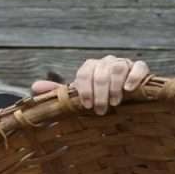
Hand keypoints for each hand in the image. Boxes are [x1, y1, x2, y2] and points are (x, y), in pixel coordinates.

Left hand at [31, 56, 148, 114]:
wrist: (122, 99)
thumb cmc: (95, 98)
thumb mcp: (77, 97)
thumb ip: (58, 91)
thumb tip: (35, 86)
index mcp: (89, 67)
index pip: (84, 72)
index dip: (84, 89)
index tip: (86, 105)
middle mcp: (105, 62)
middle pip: (101, 72)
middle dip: (99, 93)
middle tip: (100, 110)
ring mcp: (123, 63)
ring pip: (118, 69)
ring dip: (115, 87)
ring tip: (115, 103)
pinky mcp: (139, 68)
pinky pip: (139, 67)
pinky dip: (134, 77)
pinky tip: (129, 90)